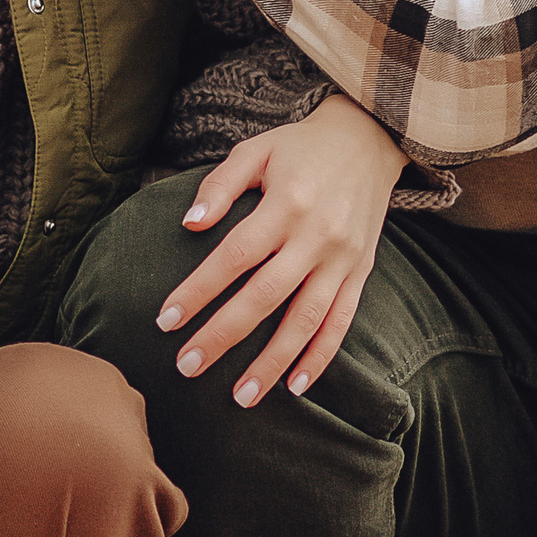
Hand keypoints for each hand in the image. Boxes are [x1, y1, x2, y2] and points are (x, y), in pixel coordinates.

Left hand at [158, 96, 406, 404]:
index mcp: (287, 204)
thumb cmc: (300, 148)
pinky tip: (294, 386)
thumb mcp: (256, 150)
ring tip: (240, 396)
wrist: (371, 141)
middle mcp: (317, 236)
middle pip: (265, 296)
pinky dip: (320, 357)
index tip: (165, 320)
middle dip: (224, 335)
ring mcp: (343, 259)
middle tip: (187, 366)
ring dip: (273, 362)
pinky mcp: (361, 273)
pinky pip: (341, 322)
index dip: (199, 290)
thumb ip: (221, 185)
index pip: (235, 256)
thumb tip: (189, 224)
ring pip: (306, 320)